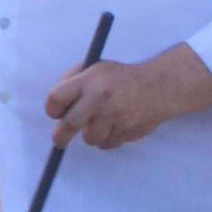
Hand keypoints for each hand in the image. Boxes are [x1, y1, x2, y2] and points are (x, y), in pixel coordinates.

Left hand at [42, 48, 211, 151]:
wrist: (159, 86)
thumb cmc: (121, 78)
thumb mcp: (95, 68)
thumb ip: (72, 80)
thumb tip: (55, 104)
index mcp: (89, 80)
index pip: (56, 98)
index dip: (52, 109)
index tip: (55, 113)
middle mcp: (100, 98)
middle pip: (69, 125)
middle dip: (60, 137)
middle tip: (59, 141)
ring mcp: (115, 116)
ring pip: (90, 138)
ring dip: (91, 135)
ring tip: (101, 123)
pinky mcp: (127, 131)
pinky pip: (107, 144)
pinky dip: (107, 139)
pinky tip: (115, 126)